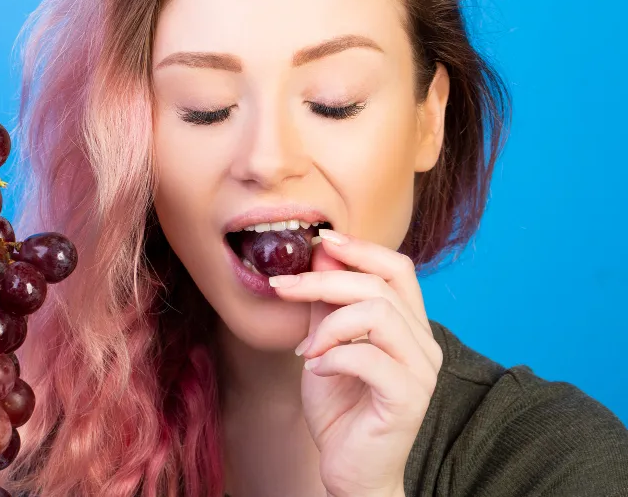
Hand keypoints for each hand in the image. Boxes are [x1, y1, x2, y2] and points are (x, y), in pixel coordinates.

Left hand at [269, 229, 442, 496]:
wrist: (350, 468)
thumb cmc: (340, 406)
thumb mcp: (325, 343)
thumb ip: (326, 304)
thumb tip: (320, 253)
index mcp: (409, 325)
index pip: (397, 268)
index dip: (360, 248)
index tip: (320, 240)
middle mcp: (424, 343)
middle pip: (381, 285)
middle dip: (324, 280)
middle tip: (283, 287)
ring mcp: (421, 371)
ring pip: (379, 314)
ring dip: (330, 323)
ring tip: (309, 348)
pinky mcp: (408, 399)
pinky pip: (370, 357)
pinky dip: (334, 356)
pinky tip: (317, 370)